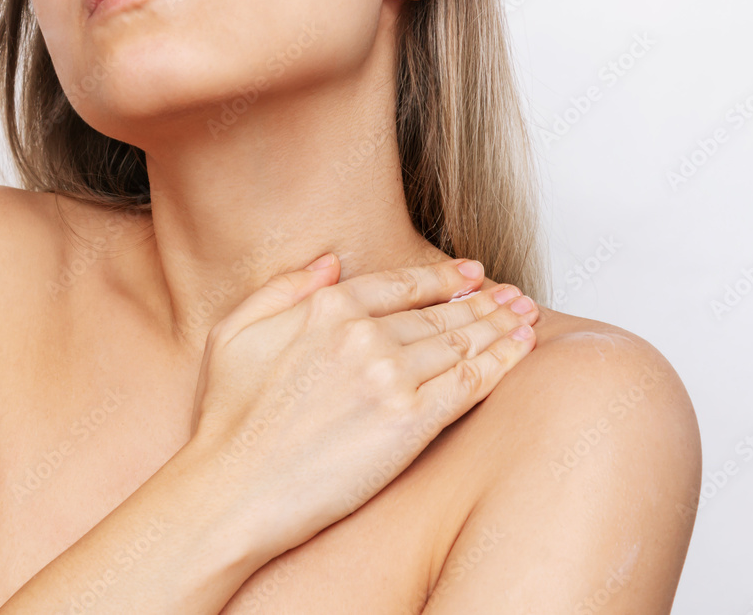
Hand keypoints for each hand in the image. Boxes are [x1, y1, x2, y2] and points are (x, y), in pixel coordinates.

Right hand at [187, 254, 538, 555]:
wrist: (231, 491)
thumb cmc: (226, 419)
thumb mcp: (234, 332)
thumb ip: (284, 288)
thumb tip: (329, 262)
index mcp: (327, 308)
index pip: (402, 284)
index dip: (443, 276)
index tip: (469, 272)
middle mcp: (364, 334)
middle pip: (439, 312)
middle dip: (483, 301)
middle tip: (513, 296)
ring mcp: (391, 376)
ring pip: (461, 341)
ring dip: (501, 324)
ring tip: (527, 316)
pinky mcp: (411, 421)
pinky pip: (470, 382)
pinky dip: (502, 361)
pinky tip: (521, 348)